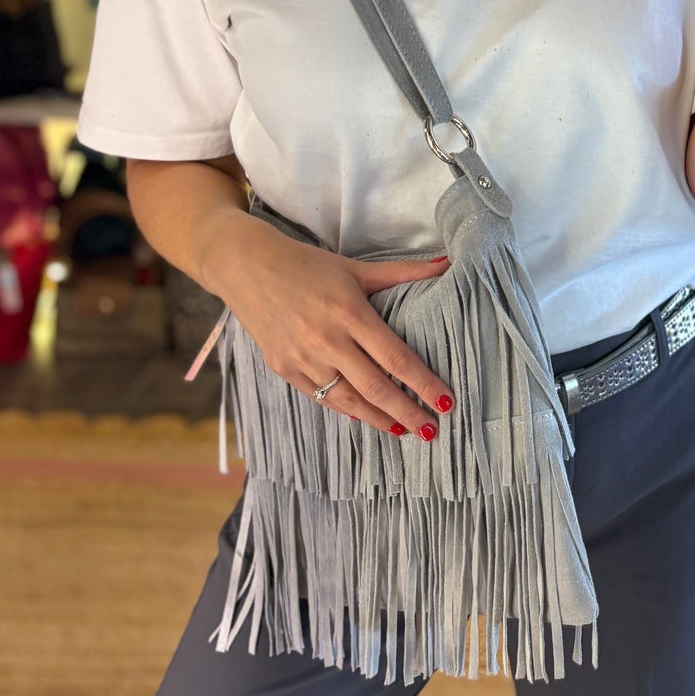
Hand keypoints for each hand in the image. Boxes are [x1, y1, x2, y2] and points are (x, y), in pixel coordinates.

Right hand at [202, 212, 454, 440]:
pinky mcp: (284, 369)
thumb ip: (403, 272)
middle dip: (408, 412)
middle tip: (432, 431)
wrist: (246, 267)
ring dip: (379, 419)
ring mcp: (302, 359)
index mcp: (350, 313)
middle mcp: (327, 341)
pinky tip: (366, 416)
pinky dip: (347, 410)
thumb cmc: (307, 265)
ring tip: (403, 429)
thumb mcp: (356, 267)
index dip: (424, 384)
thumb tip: (447, 264)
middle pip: (376, 387)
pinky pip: (321, 398)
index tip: (446, 402)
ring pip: (348, 400)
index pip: (396, 358)